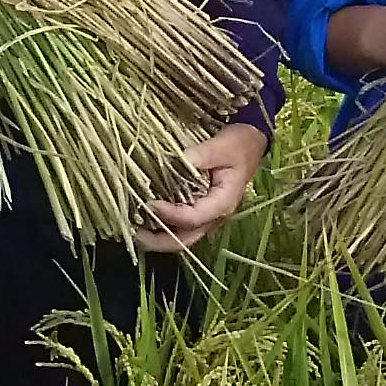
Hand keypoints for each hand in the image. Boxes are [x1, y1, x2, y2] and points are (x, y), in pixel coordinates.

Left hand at [139, 122, 263, 255]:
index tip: (151, 204)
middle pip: (187, 239)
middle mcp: (215, 215)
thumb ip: (202, 154)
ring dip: (160, 237)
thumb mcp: (223, 146)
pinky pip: (181, 226)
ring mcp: (208, 216)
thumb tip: (178, 159)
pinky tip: (147, 219)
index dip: (171, 215)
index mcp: (223, 202)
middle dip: (161, 242)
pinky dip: (164, 226)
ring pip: (183, 237)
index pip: (194, 217)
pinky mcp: (200, 210)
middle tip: (137, 236)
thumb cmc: (238, 145)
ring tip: (136, 230)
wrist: (250, 143)